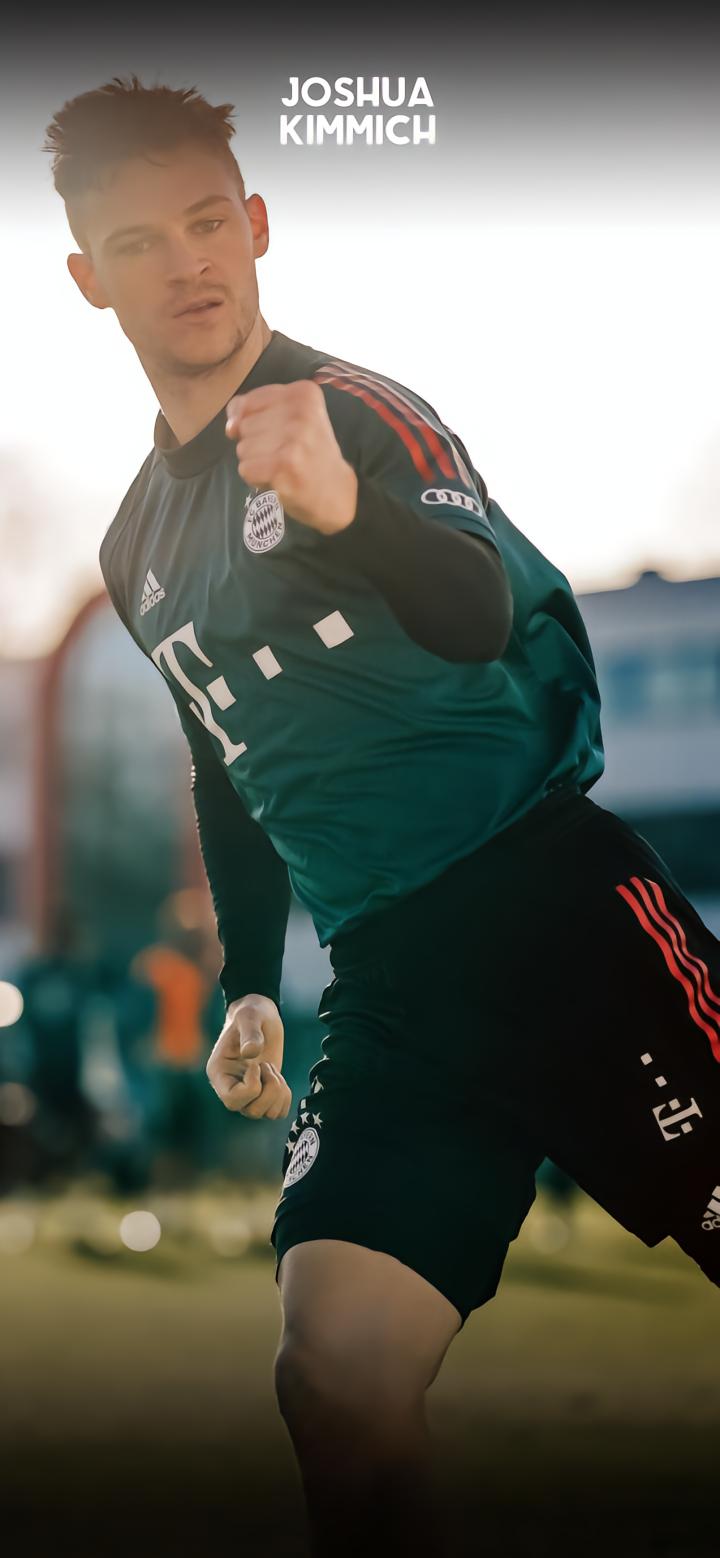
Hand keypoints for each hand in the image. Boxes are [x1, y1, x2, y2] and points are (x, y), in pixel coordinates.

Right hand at [205, 993, 291, 1119]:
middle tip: (266, 1065)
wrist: (261, 1016)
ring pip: (265, 1114)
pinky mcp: (264, 1094)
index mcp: (219, 1072)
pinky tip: (280, 1079)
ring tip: (272, 1070)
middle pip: (250, 1111)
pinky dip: (284, 1099)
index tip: (257, 1064)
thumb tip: (251, 1053)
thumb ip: (250, 1033)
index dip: (251, 1087)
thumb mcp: (249, 1016)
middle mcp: (230, 1087)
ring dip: (277, 1093)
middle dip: (268, 1089)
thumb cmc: (250, 1014)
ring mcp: (247, 1094)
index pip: (231, 1100)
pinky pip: (278, 1112)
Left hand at [225, 380, 358, 533]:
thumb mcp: (289, 418)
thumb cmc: (309, 453)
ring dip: (258, 462)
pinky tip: (280, 478)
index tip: (280, 435)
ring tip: (283, 465)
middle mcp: (301, 410)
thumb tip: (231, 427)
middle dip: (257, 444)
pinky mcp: (285, 464)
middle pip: (244, 426)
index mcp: (303, 392)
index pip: (246, 402)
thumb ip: (251, 411)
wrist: (337, 493)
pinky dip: (257, 478)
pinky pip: (246, 469)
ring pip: (242, 448)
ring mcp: (294, 437)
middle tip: (286, 453)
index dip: (253, 424)